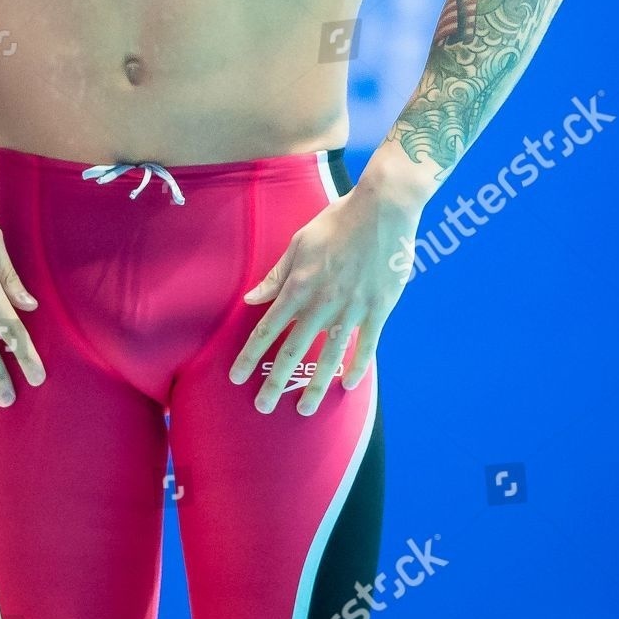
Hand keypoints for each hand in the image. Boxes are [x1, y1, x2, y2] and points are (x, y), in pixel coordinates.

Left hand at [228, 174, 421, 414]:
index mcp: (299, 285)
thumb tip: (252, 297)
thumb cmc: (337, 221)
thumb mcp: (299, 243)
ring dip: (315, 386)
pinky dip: (357, 368)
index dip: (250, 355)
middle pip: (293, 350)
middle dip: (275, 382)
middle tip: (263, 407)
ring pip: (329, 356)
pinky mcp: (378, 309)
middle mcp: (321, 302)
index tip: (236, 377)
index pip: (267, 328)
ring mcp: (352, 308)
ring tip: (305, 409)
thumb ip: (277, 275)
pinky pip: (366, 345)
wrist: (382, 209)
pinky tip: (348, 386)